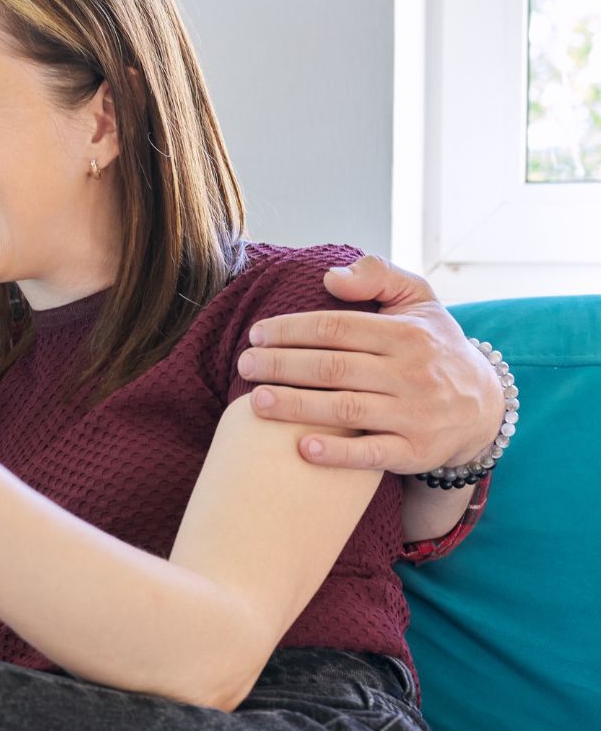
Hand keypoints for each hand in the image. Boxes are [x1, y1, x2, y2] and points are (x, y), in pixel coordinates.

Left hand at [238, 255, 503, 472]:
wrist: (485, 406)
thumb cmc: (434, 346)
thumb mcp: (419, 300)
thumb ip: (378, 276)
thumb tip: (330, 276)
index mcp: (407, 334)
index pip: (337, 328)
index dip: (291, 330)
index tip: (257, 334)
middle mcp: (412, 374)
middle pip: (334, 368)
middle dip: (282, 365)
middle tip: (244, 366)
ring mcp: (415, 415)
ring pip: (346, 410)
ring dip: (297, 406)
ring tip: (255, 402)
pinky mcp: (417, 452)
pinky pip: (373, 454)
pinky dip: (338, 453)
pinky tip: (302, 449)